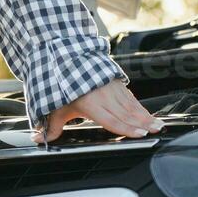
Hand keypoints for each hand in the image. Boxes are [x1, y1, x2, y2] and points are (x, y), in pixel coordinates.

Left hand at [33, 79, 164, 143]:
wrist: (69, 57)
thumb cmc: (64, 84)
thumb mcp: (57, 106)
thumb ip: (52, 125)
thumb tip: (39, 139)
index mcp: (91, 103)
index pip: (111, 119)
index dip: (126, 128)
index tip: (140, 134)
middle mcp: (104, 96)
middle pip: (126, 114)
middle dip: (142, 124)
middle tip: (156, 132)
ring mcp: (112, 89)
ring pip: (132, 106)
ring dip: (146, 117)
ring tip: (158, 126)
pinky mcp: (117, 85)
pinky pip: (132, 99)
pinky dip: (142, 109)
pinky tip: (151, 117)